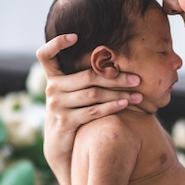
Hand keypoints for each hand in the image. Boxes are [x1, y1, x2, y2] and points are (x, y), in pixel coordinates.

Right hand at [36, 34, 142, 169]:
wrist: (61, 147)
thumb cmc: (74, 113)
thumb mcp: (73, 93)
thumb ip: (85, 78)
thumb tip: (115, 60)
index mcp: (53, 78)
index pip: (45, 55)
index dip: (56, 43)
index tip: (75, 36)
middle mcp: (52, 89)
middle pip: (88, 76)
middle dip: (115, 76)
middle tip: (137, 78)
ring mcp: (57, 106)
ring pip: (94, 94)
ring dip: (119, 94)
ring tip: (138, 95)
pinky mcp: (65, 122)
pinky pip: (93, 111)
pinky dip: (112, 107)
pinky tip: (126, 105)